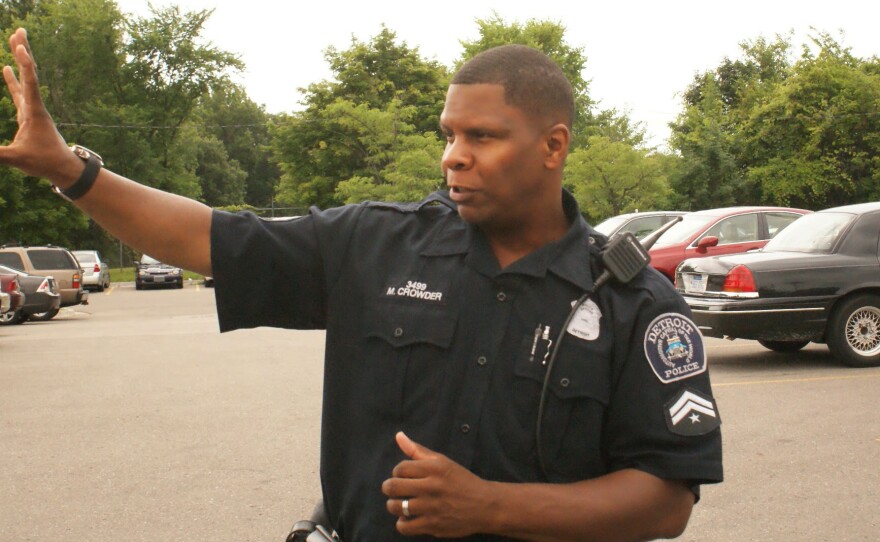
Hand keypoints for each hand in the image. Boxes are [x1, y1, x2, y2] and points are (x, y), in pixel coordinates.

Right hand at [0, 28, 80, 182]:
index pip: (29, 82)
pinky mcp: (29, 115)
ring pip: (25, 79)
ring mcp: (32, 109)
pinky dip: (13, 78)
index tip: (19, 46)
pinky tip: (6, 68)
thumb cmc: (44, 162)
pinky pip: (20, 91)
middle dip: (24, 51)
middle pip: (29, 73)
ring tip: (15, 40)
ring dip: (19, 60)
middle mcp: (35, 106)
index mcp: (34, 112)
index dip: (24, 63)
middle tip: (20, 31)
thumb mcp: (17, 159)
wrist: (62, 168)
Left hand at [382, 431, 493, 537]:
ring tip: (399, 504)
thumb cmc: (461, 481)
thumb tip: (398, 436)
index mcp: (434, 468)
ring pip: (396, 507)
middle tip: (393, 490)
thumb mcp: (442, 462)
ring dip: (393, 506)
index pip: (400, 468)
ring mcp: (431, 507)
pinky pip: (404, 526)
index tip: (402, 476)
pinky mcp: (433, 525)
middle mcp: (431, 486)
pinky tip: (408, 518)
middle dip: (389, 488)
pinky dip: (402, 523)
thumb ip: (418, 450)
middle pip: (393, 487)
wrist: (485, 506)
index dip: (397, 473)